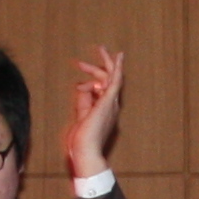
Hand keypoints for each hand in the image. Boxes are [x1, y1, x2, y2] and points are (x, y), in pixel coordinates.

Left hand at [66, 45, 128, 179]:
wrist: (85, 150)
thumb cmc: (81, 139)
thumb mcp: (81, 114)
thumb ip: (83, 99)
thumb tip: (82, 85)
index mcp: (105, 109)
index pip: (102, 89)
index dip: (92, 80)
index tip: (80, 77)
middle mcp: (111, 105)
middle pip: (106, 80)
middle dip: (95, 68)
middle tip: (80, 62)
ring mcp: (111, 103)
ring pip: (111, 77)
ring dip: (104, 62)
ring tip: (100, 48)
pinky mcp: (108, 102)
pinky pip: (115, 81)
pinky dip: (118, 68)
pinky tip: (118, 57)